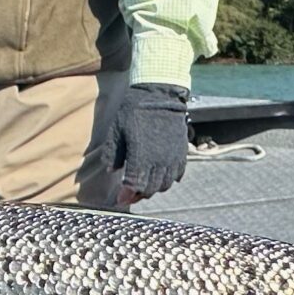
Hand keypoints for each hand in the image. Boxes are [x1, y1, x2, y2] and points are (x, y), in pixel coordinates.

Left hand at [110, 82, 192, 203]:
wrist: (159, 94)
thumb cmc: (134, 110)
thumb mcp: (117, 130)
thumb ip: (113, 153)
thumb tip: (111, 170)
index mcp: (141, 155)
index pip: (134, 185)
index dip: (127, 195)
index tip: (120, 199)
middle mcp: (159, 160)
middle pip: (150, 188)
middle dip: (138, 195)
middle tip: (129, 195)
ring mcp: (173, 157)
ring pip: (164, 184)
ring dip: (153, 189)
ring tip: (143, 186)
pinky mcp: (182, 152)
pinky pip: (177, 174)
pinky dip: (167, 180)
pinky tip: (159, 176)